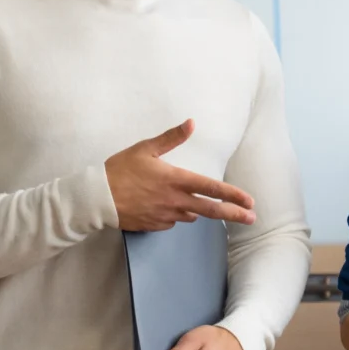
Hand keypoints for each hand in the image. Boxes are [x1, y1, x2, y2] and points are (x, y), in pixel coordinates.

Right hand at [103, 121, 256, 232]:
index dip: (233, 195)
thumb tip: (191, 123)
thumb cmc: (119, 170)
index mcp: (176, 180)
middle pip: (211, 211)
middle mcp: (175, 201)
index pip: (212, 189)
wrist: (97, 198)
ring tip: (195, 204)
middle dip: (234, 215)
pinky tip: (163, 207)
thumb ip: (171, 138)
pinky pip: (171, 222)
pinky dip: (174, 215)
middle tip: (251, 219)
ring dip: (196, 211)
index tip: (250, 201)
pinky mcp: (154, 226)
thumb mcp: (145, 149)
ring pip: (190, 216)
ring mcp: (165, 216)